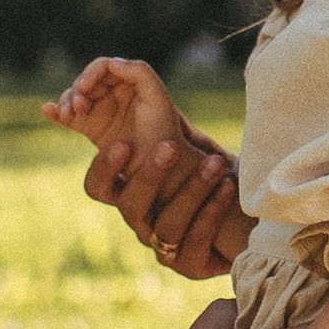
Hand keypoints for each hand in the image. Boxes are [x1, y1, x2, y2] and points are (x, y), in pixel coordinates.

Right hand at [49, 56, 243, 279]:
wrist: (231, 216)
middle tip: (170, 146)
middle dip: (148, 176)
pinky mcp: (189, 263)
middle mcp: (140, 221)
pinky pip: (195, 241)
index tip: (123, 142)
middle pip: (129, 207)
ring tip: (214, 162)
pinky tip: (227, 185)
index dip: (104, 168)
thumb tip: (115, 64)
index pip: (97, 187)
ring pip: (167, 227)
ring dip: (191, 192)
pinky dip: (212, 211)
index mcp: (125, 192)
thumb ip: (147, 108)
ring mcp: (163, 247)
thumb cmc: (196, 169)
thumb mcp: (173, 136)